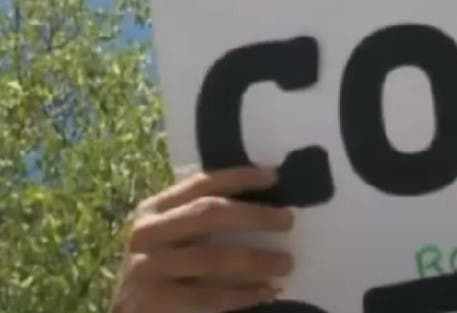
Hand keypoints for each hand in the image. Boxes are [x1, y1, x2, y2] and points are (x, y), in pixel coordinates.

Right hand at [111, 166, 293, 312]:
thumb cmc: (162, 266)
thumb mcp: (172, 233)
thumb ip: (202, 215)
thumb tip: (265, 198)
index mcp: (154, 208)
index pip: (201, 183)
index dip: (239, 177)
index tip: (274, 177)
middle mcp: (147, 233)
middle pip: (208, 214)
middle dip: (253, 215)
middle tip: (288, 220)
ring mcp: (146, 268)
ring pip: (211, 259)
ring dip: (255, 260)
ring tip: (286, 263)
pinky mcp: (152, 303)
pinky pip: (208, 297)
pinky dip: (242, 295)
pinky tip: (268, 292)